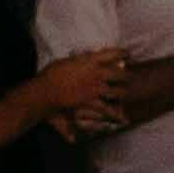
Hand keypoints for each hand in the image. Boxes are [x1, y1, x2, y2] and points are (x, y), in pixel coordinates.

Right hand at [9, 47, 136, 139]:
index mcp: (89, 60)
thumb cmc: (50, 75)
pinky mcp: (91, 103)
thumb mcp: (65, 62)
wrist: (44, 91)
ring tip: (125, 95)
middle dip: (125, 76)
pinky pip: (107, 109)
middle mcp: (96, 73)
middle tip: (129, 77)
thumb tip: (86, 57)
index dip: (122, 53)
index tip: (127, 54)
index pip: (112, 54)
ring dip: (122, 93)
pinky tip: (122, 119)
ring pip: (117, 91)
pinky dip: (116, 115)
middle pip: (119, 74)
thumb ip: (78, 60)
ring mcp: (96, 89)